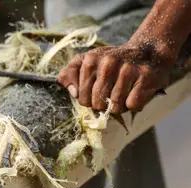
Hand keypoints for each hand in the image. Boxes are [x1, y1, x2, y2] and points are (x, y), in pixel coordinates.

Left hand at [58, 43, 174, 113]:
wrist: (146, 52)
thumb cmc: (110, 62)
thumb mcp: (85, 62)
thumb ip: (69, 74)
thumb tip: (74, 93)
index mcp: (91, 60)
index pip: (82, 98)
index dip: (89, 100)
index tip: (96, 92)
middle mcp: (109, 62)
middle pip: (98, 104)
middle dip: (104, 104)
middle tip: (111, 93)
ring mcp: (128, 69)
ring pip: (116, 107)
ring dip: (119, 105)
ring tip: (123, 92)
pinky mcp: (146, 77)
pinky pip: (132, 105)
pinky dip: (133, 105)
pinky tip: (134, 92)